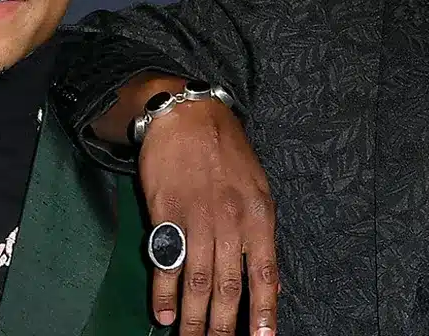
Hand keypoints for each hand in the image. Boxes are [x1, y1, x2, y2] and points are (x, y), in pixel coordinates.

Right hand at [140, 99, 277, 335]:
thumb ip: (259, 230)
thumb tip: (264, 275)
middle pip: (228, 287)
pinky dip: (164, 292)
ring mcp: (197, 220)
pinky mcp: (166, 215)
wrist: (188, 115)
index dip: (264, 311)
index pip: (265, 274)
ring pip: (198, 282)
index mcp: (259, 216)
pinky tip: (163, 313)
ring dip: (193, 319)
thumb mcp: (257, 187)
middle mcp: (230, 222)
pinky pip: (166, 262)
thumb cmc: (226, 150)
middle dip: (224, 327)